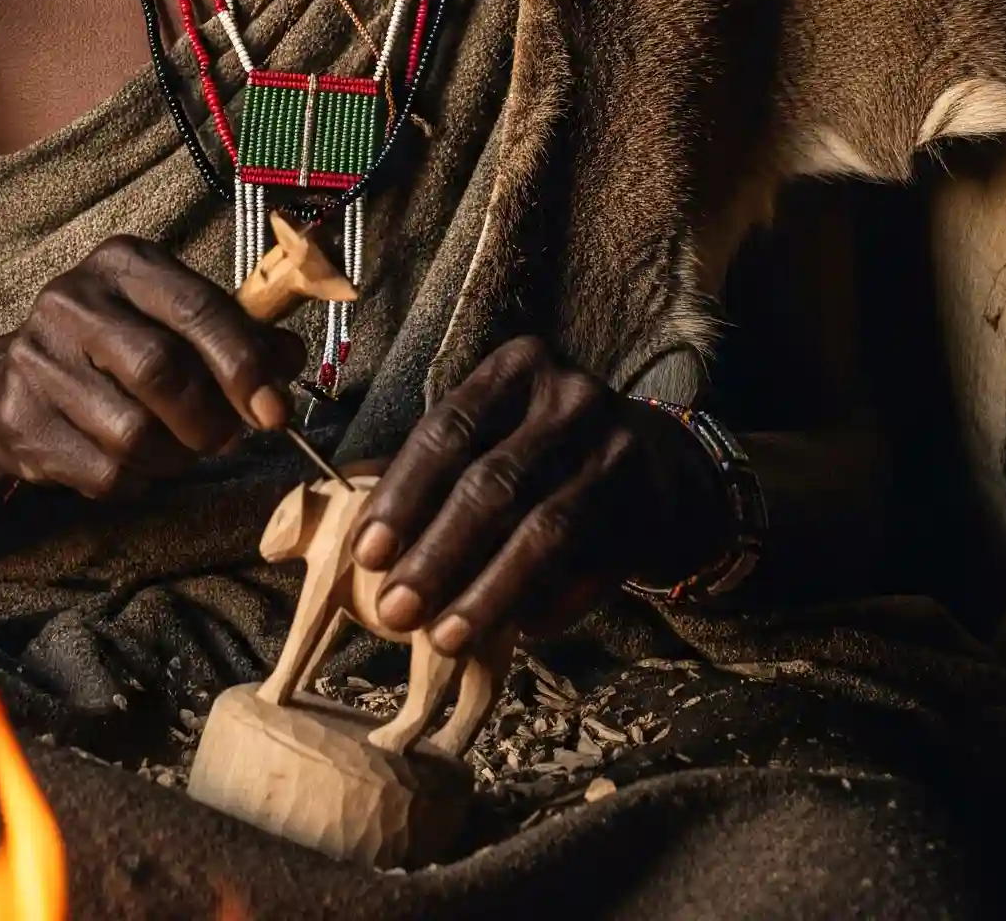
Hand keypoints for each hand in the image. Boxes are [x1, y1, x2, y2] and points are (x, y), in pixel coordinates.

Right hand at [0, 235, 304, 500]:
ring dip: (174, 457)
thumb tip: (289, 359)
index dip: (244, 364)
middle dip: (210, 419)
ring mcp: (37, 361)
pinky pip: (104, 474)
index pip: (197, 308)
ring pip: (135, 434)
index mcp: (123, 263)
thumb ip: (234, 333)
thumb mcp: (171, 318)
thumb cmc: (113, 345)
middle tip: (225, 438)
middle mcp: (73, 301)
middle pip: (163, 372)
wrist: (4, 381)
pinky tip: (132, 461)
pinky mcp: (18, 420)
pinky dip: (136, 480)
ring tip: (176, 448)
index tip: (275, 409)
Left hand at [348, 337, 729, 653]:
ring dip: (486, 593)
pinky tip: (513, 634)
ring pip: (543, 534)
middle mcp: (572, 400)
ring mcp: (617, 453)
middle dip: (437, 555)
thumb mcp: (492, 430)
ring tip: (443, 638)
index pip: (448, 429)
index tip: (367, 554)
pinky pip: (587, 569)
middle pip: (493, 485)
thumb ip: (431, 469)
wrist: (653, 458)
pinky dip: (546, 606)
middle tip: (395, 611)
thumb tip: (352, 534)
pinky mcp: (646, 509)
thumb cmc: (540, 446)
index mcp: (518, 368)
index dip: (403, 495)